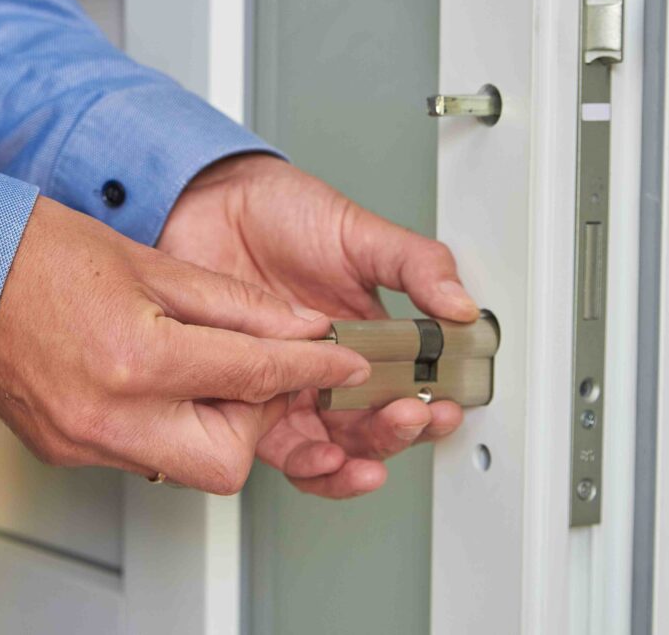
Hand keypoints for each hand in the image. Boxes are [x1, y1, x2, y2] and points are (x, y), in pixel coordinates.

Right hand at [0, 196, 369, 493]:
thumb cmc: (42, 253)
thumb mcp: (156, 264)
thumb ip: (238, 306)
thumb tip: (300, 327)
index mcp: (138, 358)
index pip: (255, 376)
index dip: (311, 367)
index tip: (342, 363)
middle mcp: (110, 415)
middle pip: (229, 460)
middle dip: (256, 420)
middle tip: (249, 371)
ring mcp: (83, 441)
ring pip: (188, 467)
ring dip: (213, 425)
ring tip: (196, 369)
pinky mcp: (66, 451)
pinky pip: (143, 457)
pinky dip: (167, 426)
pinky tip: (155, 382)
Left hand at [159, 154, 478, 497]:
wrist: (207, 203)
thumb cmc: (280, 213)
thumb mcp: (360, 234)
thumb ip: (415, 266)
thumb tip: (461, 305)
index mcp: (364, 338)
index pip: (406, 389)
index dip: (429, 407)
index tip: (443, 406)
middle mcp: (326, 370)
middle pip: (370, 428)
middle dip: (396, 434)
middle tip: (408, 417)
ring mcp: (284, 386)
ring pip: (327, 448)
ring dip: (351, 465)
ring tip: (364, 460)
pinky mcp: (241, 397)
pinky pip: (274, 447)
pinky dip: (303, 464)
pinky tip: (321, 457)